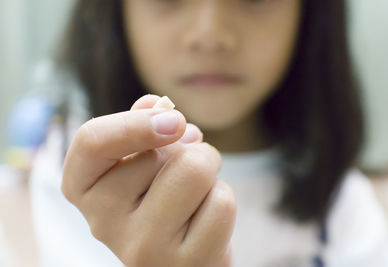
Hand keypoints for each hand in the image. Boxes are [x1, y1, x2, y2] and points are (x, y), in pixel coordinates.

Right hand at [62, 95, 235, 266]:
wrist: (180, 254)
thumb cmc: (159, 201)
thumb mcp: (140, 163)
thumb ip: (140, 128)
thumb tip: (156, 104)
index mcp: (84, 189)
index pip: (92, 141)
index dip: (136, 122)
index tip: (174, 119)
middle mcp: (102, 223)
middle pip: (164, 154)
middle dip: (189, 150)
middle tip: (183, 172)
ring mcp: (143, 249)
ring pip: (196, 171)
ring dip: (209, 170)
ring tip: (196, 192)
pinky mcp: (185, 264)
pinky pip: (221, 202)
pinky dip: (221, 200)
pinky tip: (204, 219)